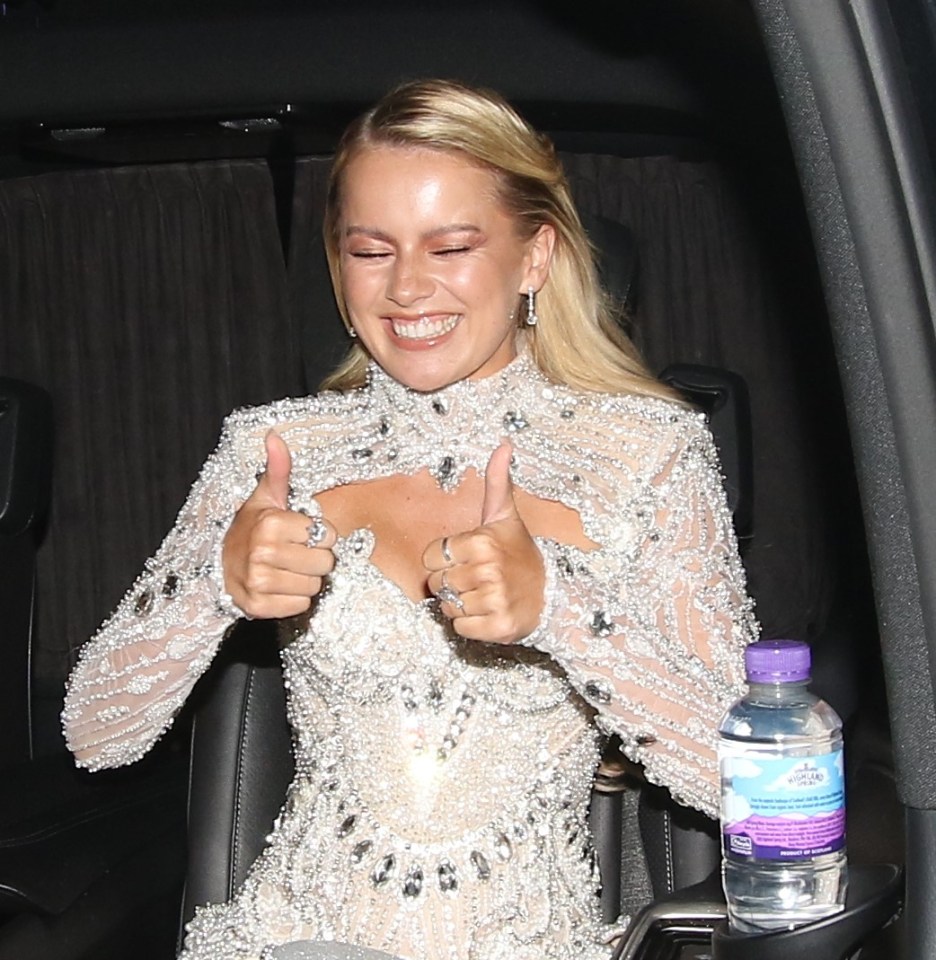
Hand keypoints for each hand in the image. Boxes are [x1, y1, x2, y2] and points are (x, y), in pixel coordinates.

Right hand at [222, 430, 336, 618]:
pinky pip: (300, 606)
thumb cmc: (251, 528)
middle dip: (314, 559)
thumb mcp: (266, 497)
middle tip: (293, 553)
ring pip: (314, 586)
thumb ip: (279, 469)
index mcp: (271, 523)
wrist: (219, 566)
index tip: (298, 533)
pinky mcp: (258, 607)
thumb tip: (275, 435)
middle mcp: (263, 553)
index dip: (317, 535)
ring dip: (305, 580)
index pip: (327, 535)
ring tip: (285, 570)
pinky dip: (294, 600)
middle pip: (324, 563)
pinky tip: (279, 587)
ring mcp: (259, 582)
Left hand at [423, 442, 544, 643]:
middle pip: (437, 583)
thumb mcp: (506, 516)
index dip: (445, 559)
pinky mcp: (498, 626)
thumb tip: (503, 444)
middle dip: (453, 583)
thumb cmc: (520, 554)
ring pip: (448, 606)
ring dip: (461, 604)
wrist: (552, 595)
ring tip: (485, 595)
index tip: (467, 558)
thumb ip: (497, 482)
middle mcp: (487, 569)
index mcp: (481, 540)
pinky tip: (489, 613)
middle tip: (477, 579)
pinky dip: (471, 625)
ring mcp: (493, 599)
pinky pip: (460, 627)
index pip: (431, 557)